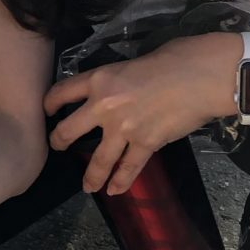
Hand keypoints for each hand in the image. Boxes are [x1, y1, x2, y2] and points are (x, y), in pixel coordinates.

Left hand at [44, 35, 242, 195]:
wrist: (202, 77)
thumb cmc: (175, 59)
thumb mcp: (133, 61)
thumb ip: (118, 78)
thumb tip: (119, 87)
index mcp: (100, 79)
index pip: (62, 92)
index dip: (50, 103)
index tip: (47, 111)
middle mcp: (104, 106)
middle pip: (68, 130)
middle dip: (59, 141)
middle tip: (57, 146)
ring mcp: (124, 128)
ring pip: (98, 159)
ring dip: (90, 175)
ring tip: (86, 186)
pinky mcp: (145, 144)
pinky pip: (129, 168)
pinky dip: (121, 181)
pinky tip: (115, 191)